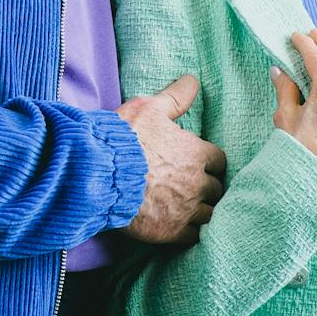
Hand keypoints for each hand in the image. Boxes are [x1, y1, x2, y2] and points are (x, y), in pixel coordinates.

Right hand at [116, 74, 227, 244]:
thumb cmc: (123, 139)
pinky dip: (191, 233)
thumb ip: (174, 97)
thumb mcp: (148, 109)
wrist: (98, 174)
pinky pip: (194, 236)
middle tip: (193, 187)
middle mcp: (197, 182)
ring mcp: (186, 209)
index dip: (209, 162)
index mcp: (196, 153)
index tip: (199, 164)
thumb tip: (193, 79)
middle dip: (207, 188)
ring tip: (189, 210)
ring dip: (203, 211)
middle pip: (216, 189)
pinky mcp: (172, 232)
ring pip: (210, 214)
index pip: (218, 160)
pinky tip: (181, 228)